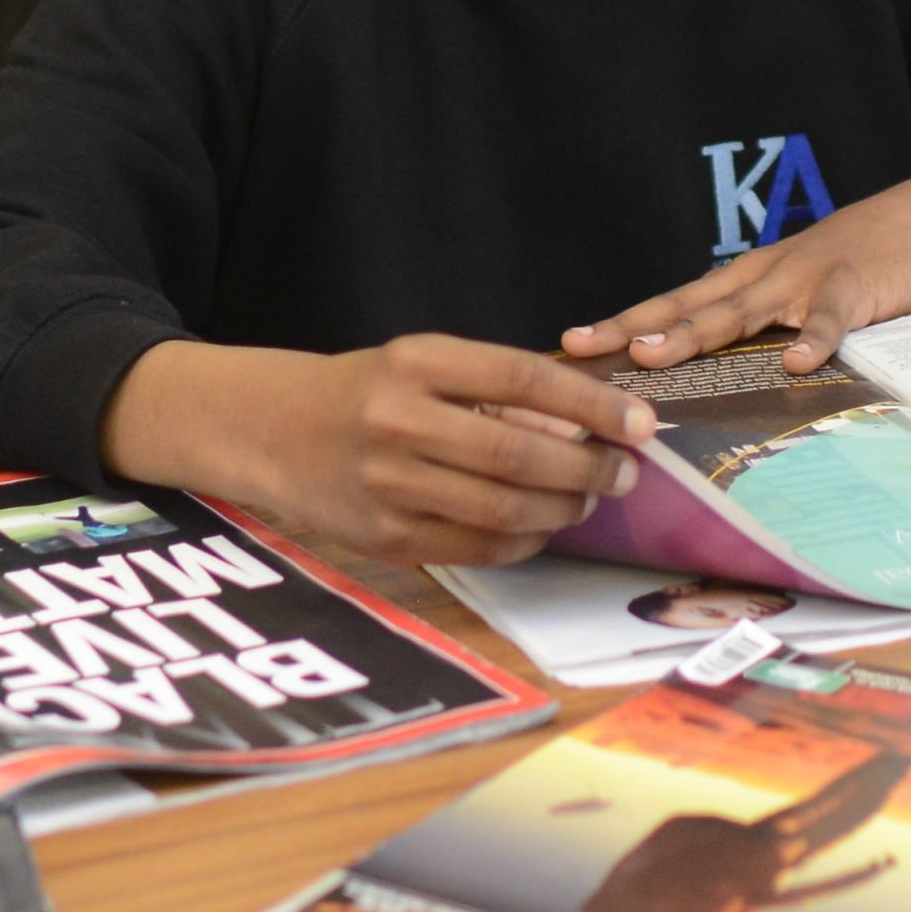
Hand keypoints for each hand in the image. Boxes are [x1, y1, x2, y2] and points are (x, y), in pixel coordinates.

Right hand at [105, 335, 663, 565]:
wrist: (270, 430)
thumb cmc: (365, 393)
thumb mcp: (421, 365)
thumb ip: (496, 390)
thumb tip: (588, 425)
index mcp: (414, 362)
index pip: (522, 380)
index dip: (591, 404)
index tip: (640, 422)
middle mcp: (397, 421)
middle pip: (516, 454)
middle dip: (587, 468)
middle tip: (624, 472)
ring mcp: (387, 484)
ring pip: (501, 509)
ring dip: (561, 509)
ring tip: (586, 499)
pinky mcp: (384, 537)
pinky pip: (475, 549)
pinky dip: (522, 541)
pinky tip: (540, 528)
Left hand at [563, 157, 910, 371]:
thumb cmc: (862, 258)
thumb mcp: (801, 285)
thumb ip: (763, 319)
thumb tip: (715, 363)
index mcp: (749, 277)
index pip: (674, 302)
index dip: (623, 322)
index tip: (571, 344)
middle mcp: (765, 275)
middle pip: (691, 305)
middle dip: (636, 328)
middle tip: (587, 350)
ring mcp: (807, 279)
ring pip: (743, 309)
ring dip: (697, 332)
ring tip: (655, 356)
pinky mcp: (855, 290)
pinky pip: (832, 319)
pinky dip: (814, 340)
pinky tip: (797, 366)